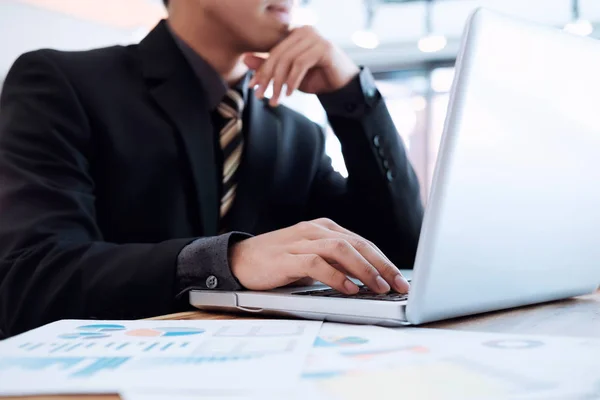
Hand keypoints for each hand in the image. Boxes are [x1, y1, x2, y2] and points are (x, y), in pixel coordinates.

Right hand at [229, 218, 409, 294]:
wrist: (239, 259)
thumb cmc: (278, 262)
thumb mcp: (311, 260)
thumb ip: (335, 264)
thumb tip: (368, 281)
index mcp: (324, 229)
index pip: (362, 243)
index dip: (384, 261)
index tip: (400, 280)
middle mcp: (315, 230)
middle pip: (357, 244)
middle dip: (382, 265)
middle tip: (398, 285)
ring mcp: (300, 241)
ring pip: (341, 249)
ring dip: (364, 269)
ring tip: (378, 287)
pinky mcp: (286, 257)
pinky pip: (316, 263)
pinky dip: (335, 276)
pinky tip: (349, 289)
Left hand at [244, 26, 359, 106]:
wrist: (343, 87)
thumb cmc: (317, 78)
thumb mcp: (289, 75)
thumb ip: (269, 66)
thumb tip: (245, 59)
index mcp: (295, 33)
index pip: (273, 51)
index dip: (261, 70)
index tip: (252, 87)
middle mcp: (305, 30)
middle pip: (278, 55)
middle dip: (267, 78)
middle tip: (260, 96)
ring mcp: (315, 37)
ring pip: (288, 60)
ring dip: (279, 83)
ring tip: (276, 99)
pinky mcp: (324, 48)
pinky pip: (301, 64)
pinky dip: (293, 80)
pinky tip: (291, 92)